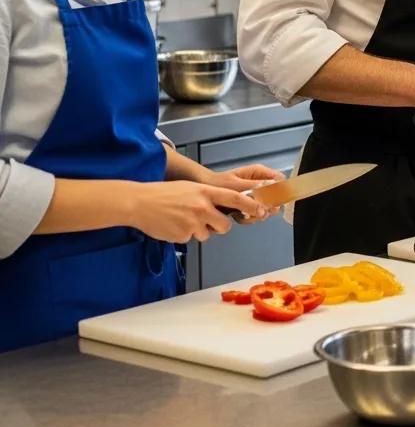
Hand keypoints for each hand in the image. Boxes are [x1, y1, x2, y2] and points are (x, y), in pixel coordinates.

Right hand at [126, 180, 268, 243]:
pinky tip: (174, 225)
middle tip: (208, 221)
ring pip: (207, 234)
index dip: (251, 205)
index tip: (261, 210)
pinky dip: (185, 234)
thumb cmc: (164, 194)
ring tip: (183, 218)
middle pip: (224, 225)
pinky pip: (191, 239)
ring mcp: (192, 223)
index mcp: (205, 192)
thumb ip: (209, 196)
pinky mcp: (182, 236)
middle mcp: (202, 207)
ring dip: (199, 230)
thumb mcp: (191, 188)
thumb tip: (223, 205)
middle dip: (220, 226)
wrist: (140, 203)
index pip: (235, 199)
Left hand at [208, 164, 285, 220]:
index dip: (279, 192)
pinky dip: (249, 217)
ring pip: (267, 207)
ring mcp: (255, 194)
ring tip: (243, 215)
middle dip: (267, 207)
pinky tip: (239, 217)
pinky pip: (256, 213)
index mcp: (259, 173)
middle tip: (256, 211)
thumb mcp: (237, 185)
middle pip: (275, 196)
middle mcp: (260, 182)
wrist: (201, 191)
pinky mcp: (249, 204)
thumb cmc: (217, 183)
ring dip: (257, 214)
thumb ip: (256, 189)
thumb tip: (274, 193)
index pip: (280, 181)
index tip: (270, 203)